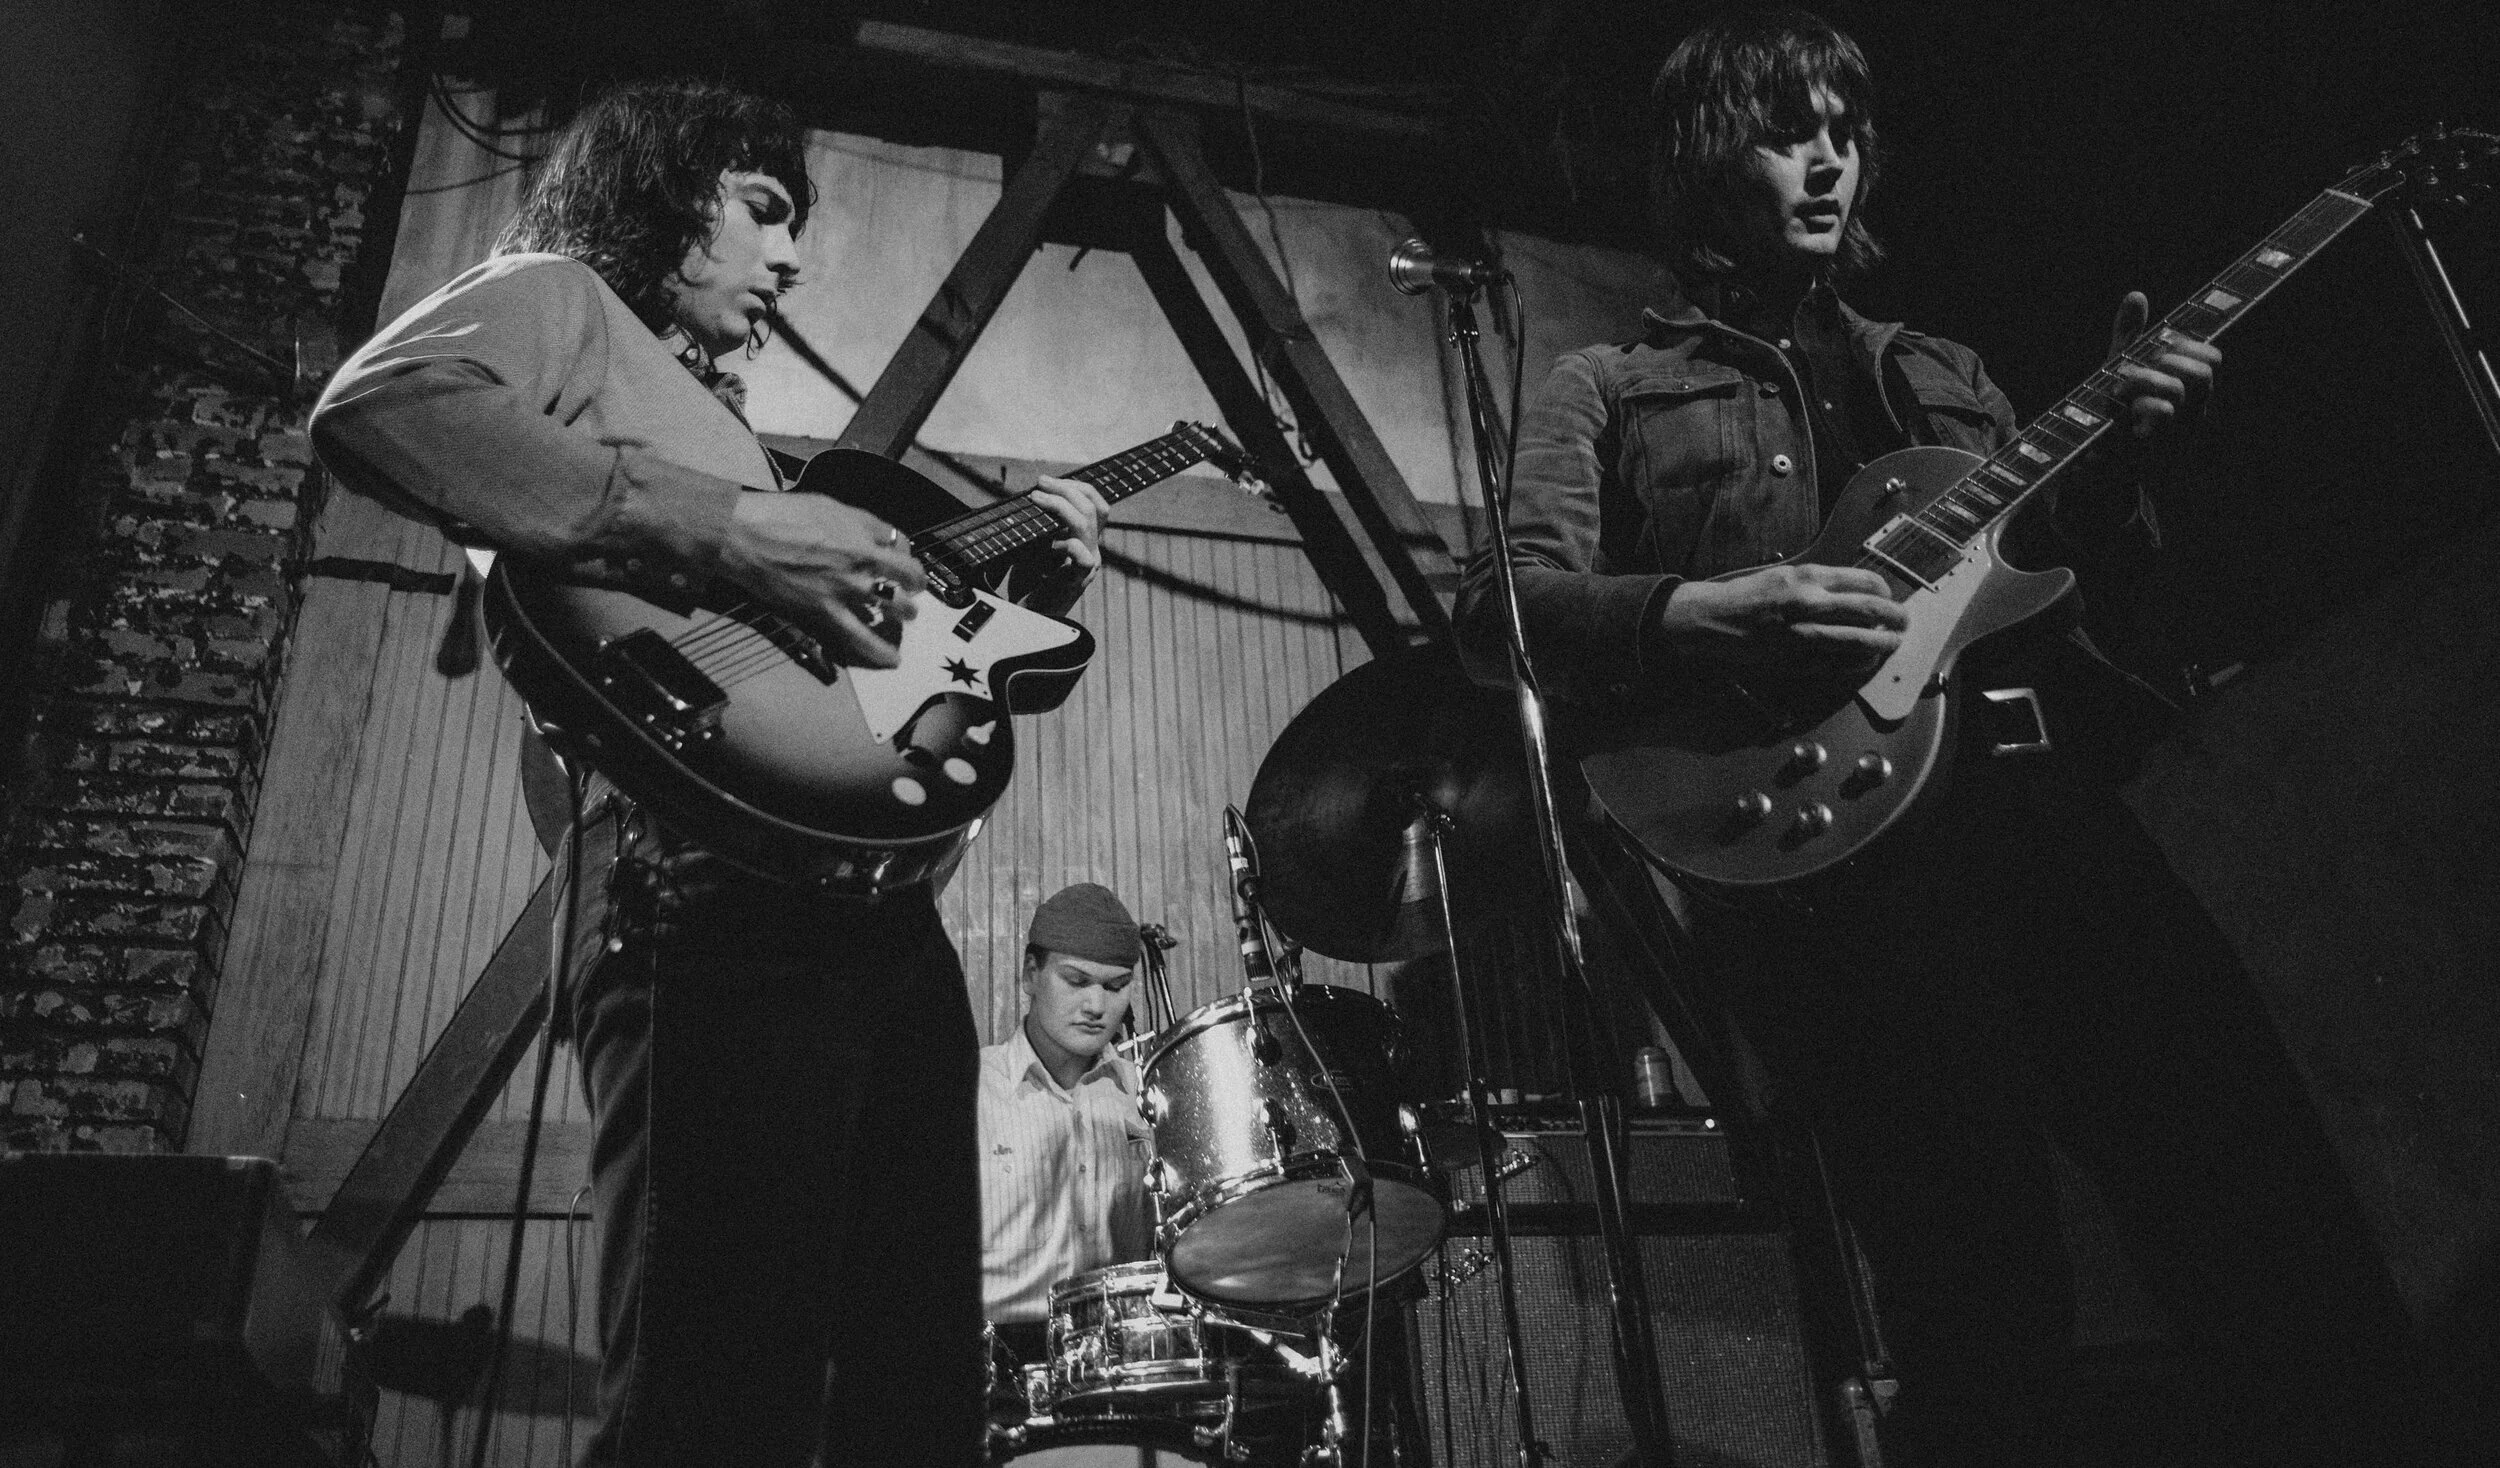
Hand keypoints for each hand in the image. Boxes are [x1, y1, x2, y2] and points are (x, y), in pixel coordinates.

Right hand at [716, 492, 925, 667]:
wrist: (748, 538)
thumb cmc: (783, 515)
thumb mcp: (829, 505)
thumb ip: (860, 522)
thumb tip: (881, 534)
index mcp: (862, 534)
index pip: (902, 543)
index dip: (905, 552)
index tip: (901, 558)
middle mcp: (862, 562)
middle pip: (907, 576)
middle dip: (914, 584)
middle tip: (911, 590)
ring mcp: (846, 589)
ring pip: (894, 606)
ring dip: (905, 612)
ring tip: (905, 617)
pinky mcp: (826, 612)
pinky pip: (859, 637)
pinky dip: (879, 650)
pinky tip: (892, 659)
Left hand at [1015, 474, 1109, 617]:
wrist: (1029, 617)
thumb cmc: (1029, 583)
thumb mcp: (1034, 545)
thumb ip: (1041, 524)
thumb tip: (1031, 496)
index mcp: (1086, 540)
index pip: (1097, 504)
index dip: (1077, 487)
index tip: (1048, 482)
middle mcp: (1092, 549)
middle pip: (1093, 507)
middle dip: (1066, 488)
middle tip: (1040, 483)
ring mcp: (1088, 565)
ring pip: (1086, 523)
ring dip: (1059, 505)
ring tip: (1037, 499)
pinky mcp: (1078, 581)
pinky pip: (1082, 555)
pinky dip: (1064, 543)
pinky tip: (1047, 543)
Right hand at [1656, 563, 1908, 670]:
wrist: (1713, 620)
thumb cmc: (1747, 595)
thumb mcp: (1786, 574)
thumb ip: (1821, 581)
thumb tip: (1857, 591)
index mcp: (1809, 577)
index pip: (1866, 580)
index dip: (1886, 592)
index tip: (1889, 598)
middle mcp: (1811, 603)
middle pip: (1871, 610)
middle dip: (1896, 618)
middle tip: (1903, 623)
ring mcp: (1805, 633)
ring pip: (1860, 640)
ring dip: (1883, 644)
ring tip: (1892, 645)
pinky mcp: (1797, 659)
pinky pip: (1839, 664)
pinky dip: (1858, 663)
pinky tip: (1865, 661)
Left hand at [2107, 290, 2219, 440]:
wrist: (2103, 465)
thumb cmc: (2119, 412)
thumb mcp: (2123, 369)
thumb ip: (2132, 336)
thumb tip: (2137, 295)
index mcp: (2190, 391)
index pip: (2211, 358)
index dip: (2188, 346)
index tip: (2158, 347)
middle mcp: (2191, 411)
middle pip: (2203, 373)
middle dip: (2167, 362)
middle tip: (2132, 369)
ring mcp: (2177, 432)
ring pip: (2176, 394)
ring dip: (2143, 382)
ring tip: (2116, 390)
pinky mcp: (2155, 451)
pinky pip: (2160, 418)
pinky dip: (2138, 408)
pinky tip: (2119, 415)